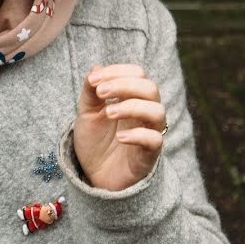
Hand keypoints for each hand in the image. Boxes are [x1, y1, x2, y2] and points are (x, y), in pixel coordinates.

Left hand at [73, 64, 165, 190]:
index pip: (138, 73)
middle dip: (124, 85)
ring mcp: (148, 133)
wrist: (93, 175)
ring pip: (158, 111)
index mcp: (132, 98)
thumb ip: (90, 91)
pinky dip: (138, 135)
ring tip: (108, 113)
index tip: (93, 80)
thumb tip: (96, 68)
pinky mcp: (148, 155)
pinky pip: (156, 141)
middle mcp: (144, 113)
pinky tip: (119, 137)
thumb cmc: (95, 140)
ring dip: (132, 107)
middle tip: (100, 93)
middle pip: (150, 88)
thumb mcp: (86, 112)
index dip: (117, 71)